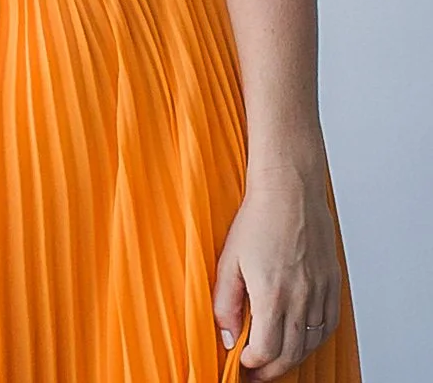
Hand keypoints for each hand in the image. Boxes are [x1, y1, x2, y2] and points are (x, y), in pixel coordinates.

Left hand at [212, 163, 343, 377]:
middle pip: (290, 354)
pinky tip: (299, 341)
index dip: (252, 364)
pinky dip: (313, 340)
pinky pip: (328, 325)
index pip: (266, 350)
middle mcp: (302, 298)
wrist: (291, 193)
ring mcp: (320, 292)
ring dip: (293, 358)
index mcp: (273, 295)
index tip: (240, 364)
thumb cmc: (257, 220)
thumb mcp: (228, 261)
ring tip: (274, 361)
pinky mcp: (332, 285)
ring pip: (311, 343)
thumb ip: (225, 302)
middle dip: (271, 370)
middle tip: (255, 373)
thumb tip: (226, 335)